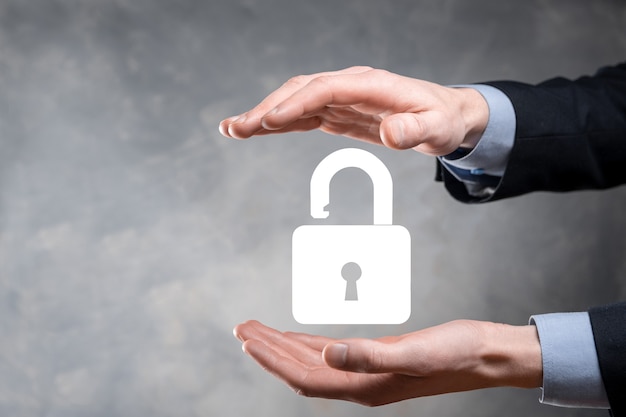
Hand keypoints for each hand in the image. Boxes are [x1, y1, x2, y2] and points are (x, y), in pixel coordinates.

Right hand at [219, 66, 488, 155]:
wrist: (445, 115)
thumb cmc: (441, 119)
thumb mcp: (437, 129)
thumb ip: (414, 131)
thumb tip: (391, 133)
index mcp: (370, 84)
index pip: (324, 89)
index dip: (295, 104)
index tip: (269, 121)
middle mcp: (350, 85)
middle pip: (300, 91)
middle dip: (267, 109)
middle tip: (237, 129)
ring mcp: (341, 97)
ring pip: (295, 101)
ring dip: (264, 115)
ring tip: (232, 129)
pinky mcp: (337, 112)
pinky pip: (303, 115)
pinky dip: (279, 123)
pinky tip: (258, 130)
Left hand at [233, 320, 541, 405]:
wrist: (486, 355)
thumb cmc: (458, 353)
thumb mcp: (416, 352)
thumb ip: (370, 355)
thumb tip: (326, 353)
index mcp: (365, 385)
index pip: (304, 375)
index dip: (271, 358)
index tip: (246, 339)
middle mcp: (361, 383)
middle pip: (300, 370)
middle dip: (268, 351)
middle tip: (242, 329)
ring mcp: (367, 374)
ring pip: (312, 363)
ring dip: (283, 348)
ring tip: (258, 333)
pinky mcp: (376, 360)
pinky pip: (330, 356)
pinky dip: (307, 346)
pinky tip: (298, 339)